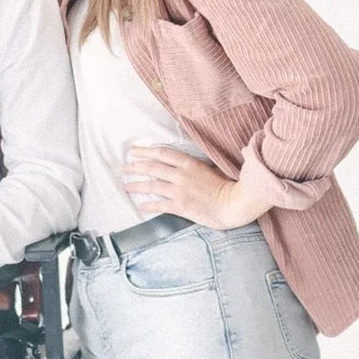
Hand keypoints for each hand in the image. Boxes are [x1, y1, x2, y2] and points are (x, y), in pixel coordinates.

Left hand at [124, 146, 268, 228]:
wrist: (235, 203)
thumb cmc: (228, 186)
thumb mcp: (211, 169)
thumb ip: (195, 167)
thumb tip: (183, 165)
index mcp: (189, 163)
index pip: (162, 153)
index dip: (145, 151)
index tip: (133, 151)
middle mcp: (181, 175)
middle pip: (152, 168)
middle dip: (135, 167)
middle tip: (123, 168)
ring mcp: (180, 191)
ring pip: (152, 186)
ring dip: (137, 185)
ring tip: (126, 186)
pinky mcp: (181, 206)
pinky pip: (160, 205)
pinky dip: (148, 205)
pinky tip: (140, 206)